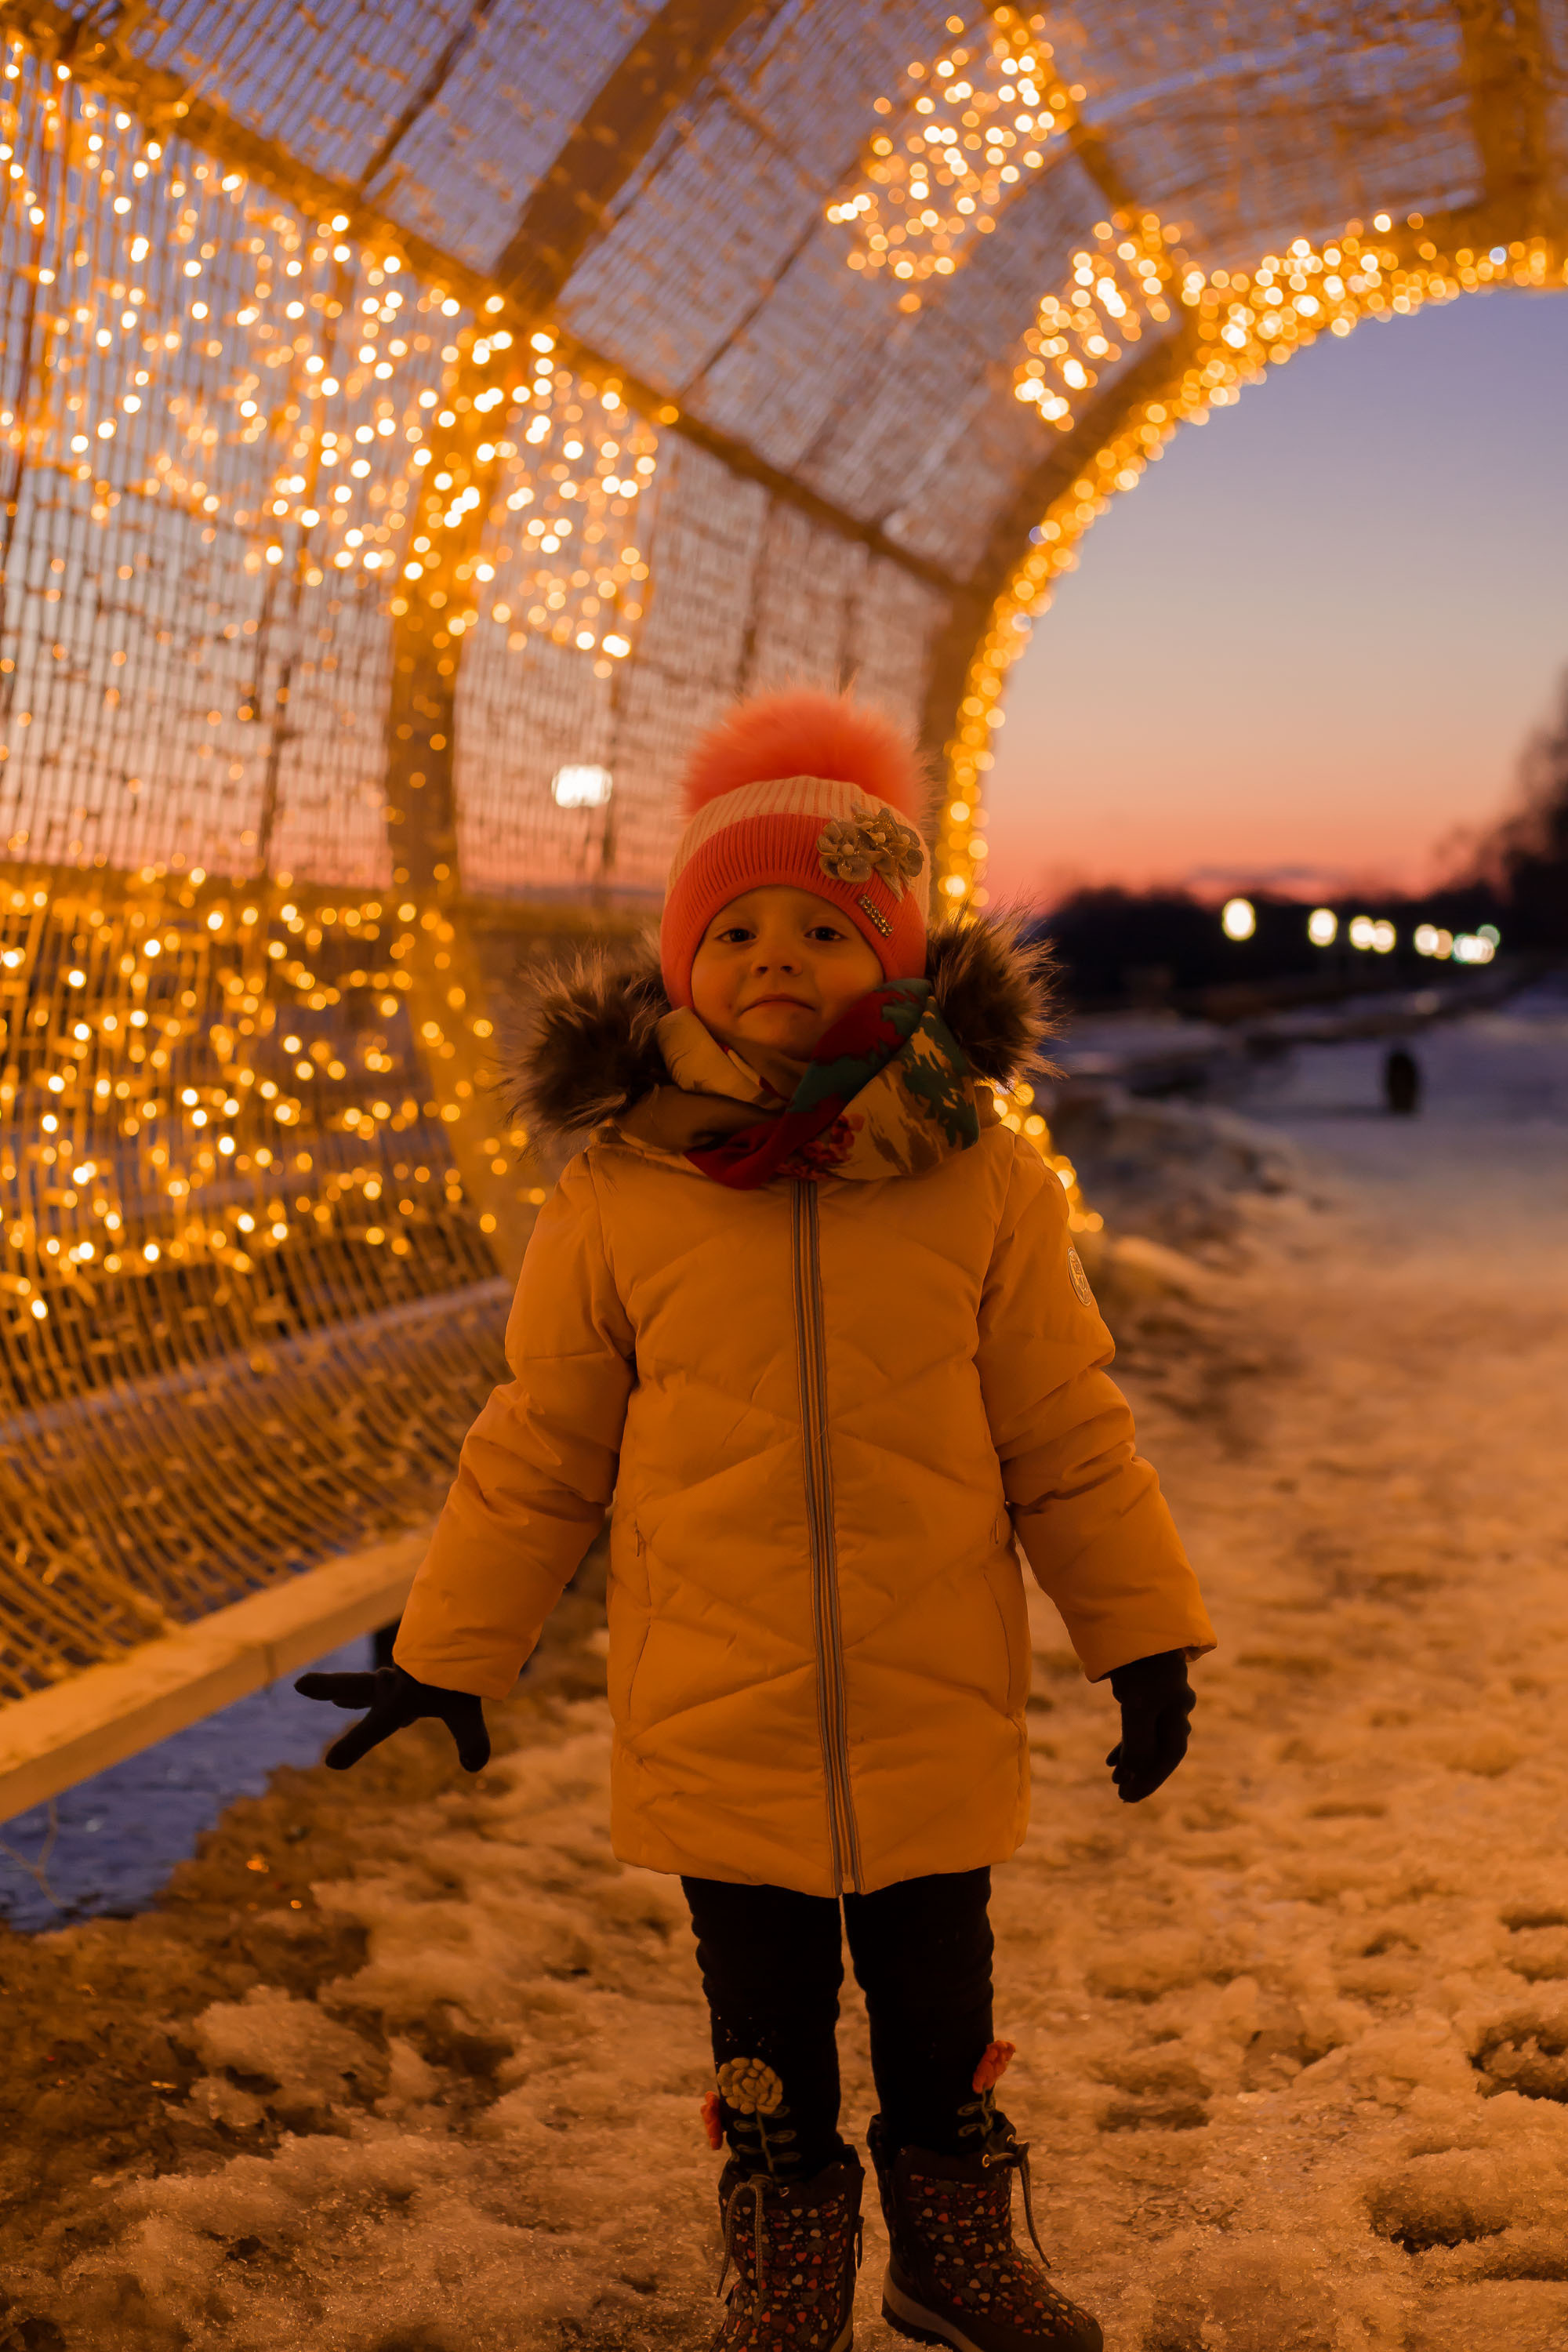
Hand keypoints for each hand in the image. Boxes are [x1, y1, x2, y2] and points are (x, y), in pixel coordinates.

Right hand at [294, 1662, 489, 1772]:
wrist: (472, 1628)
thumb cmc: (464, 1670)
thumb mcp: (466, 1706)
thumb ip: (471, 1736)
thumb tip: (476, 1765)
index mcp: (399, 1697)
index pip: (374, 1726)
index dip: (355, 1744)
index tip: (331, 1763)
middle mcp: (395, 1684)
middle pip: (356, 1685)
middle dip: (329, 1687)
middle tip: (301, 1684)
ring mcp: (404, 1675)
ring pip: (368, 1682)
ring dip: (348, 1690)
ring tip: (336, 1702)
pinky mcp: (418, 1668)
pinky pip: (392, 1681)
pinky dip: (380, 1685)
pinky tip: (382, 1682)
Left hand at [1105, 1649, 1193, 1802]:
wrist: (1136, 1618)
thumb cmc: (1139, 1663)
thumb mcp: (1138, 1706)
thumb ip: (1138, 1741)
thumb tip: (1135, 1773)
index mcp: (1178, 1711)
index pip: (1169, 1755)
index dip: (1150, 1779)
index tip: (1129, 1797)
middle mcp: (1175, 1705)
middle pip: (1160, 1748)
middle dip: (1141, 1772)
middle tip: (1120, 1793)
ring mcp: (1161, 1695)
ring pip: (1148, 1735)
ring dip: (1132, 1758)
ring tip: (1114, 1777)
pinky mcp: (1145, 1686)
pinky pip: (1139, 1721)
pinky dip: (1127, 1739)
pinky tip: (1113, 1756)